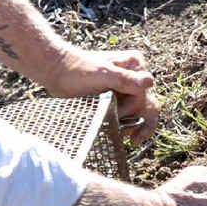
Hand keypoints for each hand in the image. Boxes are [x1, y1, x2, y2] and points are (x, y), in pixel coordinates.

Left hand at [44, 46, 159, 142]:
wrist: (57, 72)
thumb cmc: (77, 69)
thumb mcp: (102, 75)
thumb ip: (126, 80)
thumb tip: (150, 82)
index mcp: (135, 65)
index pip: (144, 94)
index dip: (132, 108)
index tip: (115, 113)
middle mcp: (135, 76)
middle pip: (147, 105)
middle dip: (139, 123)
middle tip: (133, 140)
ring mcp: (126, 88)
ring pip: (140, 113)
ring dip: (132, 126)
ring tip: (121, 135)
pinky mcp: (118, 98)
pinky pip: (129, 116)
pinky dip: (126, 126)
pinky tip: (120, 134)